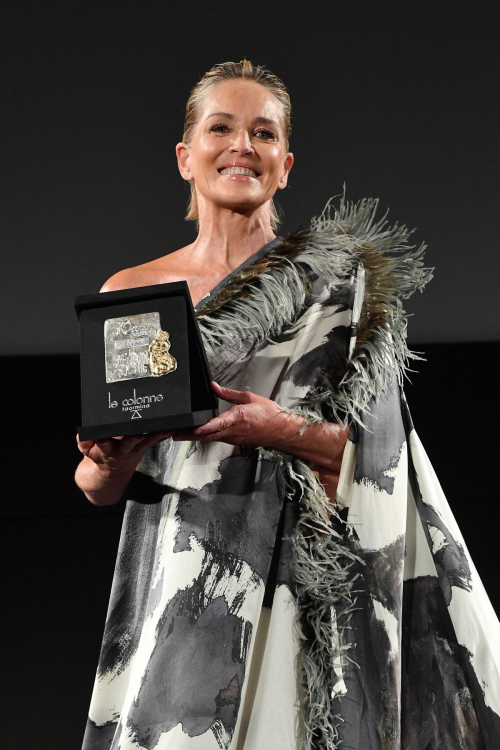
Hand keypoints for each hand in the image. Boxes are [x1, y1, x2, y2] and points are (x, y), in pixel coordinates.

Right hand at [76, 430, 173, 471]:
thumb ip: (84, 443)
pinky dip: (162, 435)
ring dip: (155, 435)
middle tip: (138, 433)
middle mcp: (122, 451)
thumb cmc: (99, 459)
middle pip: (129, 443)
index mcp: (106, 451)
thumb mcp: (87, 452)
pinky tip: (172, 428)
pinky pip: (154, 441)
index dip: (103, 440)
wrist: (108, 479)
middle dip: (133, 438)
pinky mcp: (143, 448)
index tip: (103, 437)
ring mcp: (134, 450)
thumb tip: (82, 436)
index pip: (104, 444)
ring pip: (146, 442)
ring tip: (165, 429)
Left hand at [170, 381, 294, 447]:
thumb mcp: (249, 398)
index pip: (217, 424)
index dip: (204, 427)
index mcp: (237, 418)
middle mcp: (232, 430)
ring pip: (209, 438)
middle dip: (189, 435)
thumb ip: (229, 393)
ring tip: (178, 434)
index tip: (193, 428)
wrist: (280, 430)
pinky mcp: (233, 441)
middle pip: (207, 434)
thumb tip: (214, 386)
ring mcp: (232, 438)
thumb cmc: (268, 414)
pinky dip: (203, 437)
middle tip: (173, 434)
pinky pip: (215, 439)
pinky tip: (195, 435)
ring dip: (194, 437)